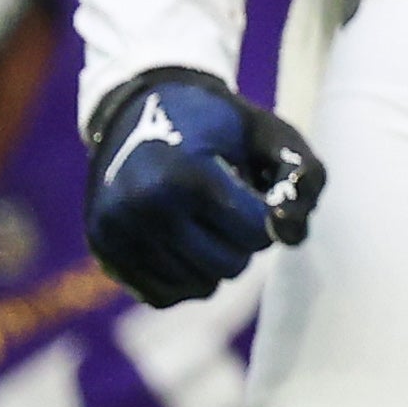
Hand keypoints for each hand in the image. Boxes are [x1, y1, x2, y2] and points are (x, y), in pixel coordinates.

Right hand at [83, 66, 323, 307]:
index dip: (268, 215)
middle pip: (230, 265)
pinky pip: (164, 297)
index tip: (253, 188)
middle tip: (228, 204)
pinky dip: (184, 277)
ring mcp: (115, 235)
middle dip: (242, 240)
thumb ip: (304, 178)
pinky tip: (183, 241)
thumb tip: (289, 236)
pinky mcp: (102, 253)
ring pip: (199, 287)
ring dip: (214, 260)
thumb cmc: (219, 125)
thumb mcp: (272, 134)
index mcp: (185, 177)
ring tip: (202, 216)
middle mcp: (141, 210)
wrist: (140, 109)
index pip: (257, 234)